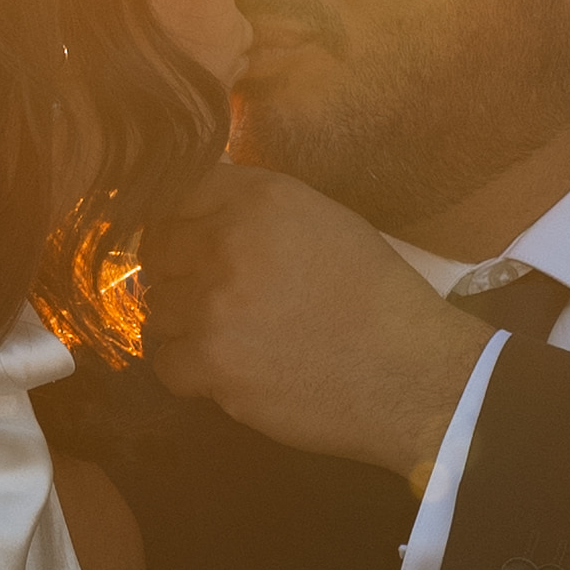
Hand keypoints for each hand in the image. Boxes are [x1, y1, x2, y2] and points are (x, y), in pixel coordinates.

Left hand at [141, 163, 486, 486]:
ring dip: (189, 327)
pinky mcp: (212, 362)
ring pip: (160, 311)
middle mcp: (228, 242)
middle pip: (159, 253)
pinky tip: (234, 372)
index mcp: (261, 198)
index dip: (180, 222)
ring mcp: (214, 304)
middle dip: (182, 276)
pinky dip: (192, 373)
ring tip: (240, 340)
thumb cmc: (379, 298)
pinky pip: (166, 364)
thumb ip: (260, 208)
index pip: (178, 194)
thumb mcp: (326, 222)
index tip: (191, 244)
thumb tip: (205, 210)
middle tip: (223, 302)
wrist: (411, 375)